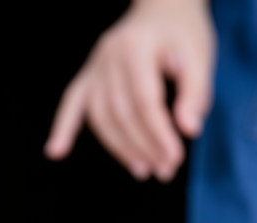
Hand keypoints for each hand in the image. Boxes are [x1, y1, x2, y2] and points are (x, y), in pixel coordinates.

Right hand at [44, 0, 215, 182]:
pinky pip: (72, 103)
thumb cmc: (184, 34)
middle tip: (166, 171)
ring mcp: (95, 65)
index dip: (159, 134)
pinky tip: (56, 152)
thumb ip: (196, 93)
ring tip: (144, 171)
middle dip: (144, 147)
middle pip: (121, 113)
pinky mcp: (89, 74)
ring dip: (120, 149)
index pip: (144, 101)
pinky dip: (63, 127)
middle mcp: (108, 55)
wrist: (163, 8)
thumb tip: (190, 131)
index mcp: (136, 47)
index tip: (175, 158)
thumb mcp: (200, 57)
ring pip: (100, 115)